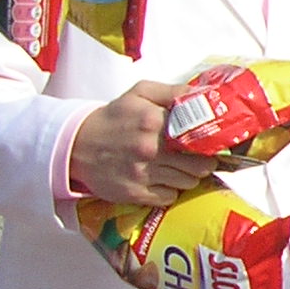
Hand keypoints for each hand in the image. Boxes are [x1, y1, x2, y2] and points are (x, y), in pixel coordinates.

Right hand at [69, 81, 216, 205]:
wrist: (77, 144)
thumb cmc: (114, 117)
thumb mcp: (140, 93)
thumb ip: (174, 91)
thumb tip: (205, 95)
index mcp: (154, 120)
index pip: (201, 136)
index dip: (211, 142)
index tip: (212, 143)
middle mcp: (151, 148)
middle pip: (200, 165)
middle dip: (204, 162)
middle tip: (198, 157)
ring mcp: (143, 173)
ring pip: (188, 182)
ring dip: (188, 176)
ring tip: (178, 167)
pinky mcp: (135, 193)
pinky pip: (170, 197)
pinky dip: (170, 190)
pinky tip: (162, 180)